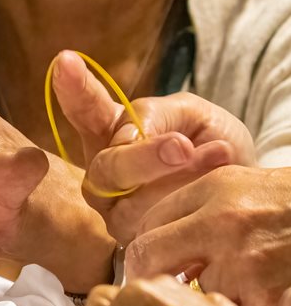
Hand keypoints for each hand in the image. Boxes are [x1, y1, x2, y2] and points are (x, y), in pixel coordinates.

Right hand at [53, 50, 254, 242]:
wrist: (240, 192)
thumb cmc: (211, 145)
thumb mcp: (192, 114)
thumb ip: (156, 116)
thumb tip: (126, 137)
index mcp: (113, 132)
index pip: (86, 110)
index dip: (74, 89)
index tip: (65, 62)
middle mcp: (104, 173)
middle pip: (106, 167)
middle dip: (141, 157)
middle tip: (181, 146)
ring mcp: (114, 211)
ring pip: (128, 202)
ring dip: (176, 179)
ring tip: (218, 156)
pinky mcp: (133, 243)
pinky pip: (151, 227)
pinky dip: (185, 203)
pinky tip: (211, 184)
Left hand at [128, 165, 290, 305]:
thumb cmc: (290, 203)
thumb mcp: (239, 186)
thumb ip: (190, 211)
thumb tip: (148, 251)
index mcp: (212, 190)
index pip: (146, 226)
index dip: (141, 254)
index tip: (146, 270)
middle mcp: (222, 221)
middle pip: (149, 258)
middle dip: (151, 278)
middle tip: (164, 292)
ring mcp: (245, 259)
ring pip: (196, 293)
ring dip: (214, 297)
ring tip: (248, 285)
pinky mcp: (268, 293)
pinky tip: (264, 305)